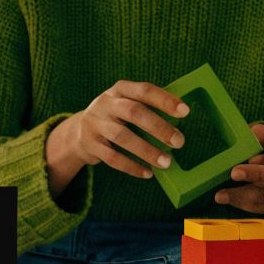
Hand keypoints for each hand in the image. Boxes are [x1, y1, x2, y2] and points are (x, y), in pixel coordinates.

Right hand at [48, 80, 187, 185]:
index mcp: (120, 89)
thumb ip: (148, 106)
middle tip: (179, 142)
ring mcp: (95, 124)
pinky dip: (131, 166)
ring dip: (146, 151)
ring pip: (122, 137)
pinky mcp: (90, 145)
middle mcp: (106, 104)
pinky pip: (112, 158)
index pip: (144, 90)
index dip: (165, 100)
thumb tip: (181, 117)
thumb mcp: (126, 103)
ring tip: (166, 162)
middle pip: (133, 112)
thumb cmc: (115, 116)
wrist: (78, 131)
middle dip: (158, 127)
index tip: (185, 111)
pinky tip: (147, 173)